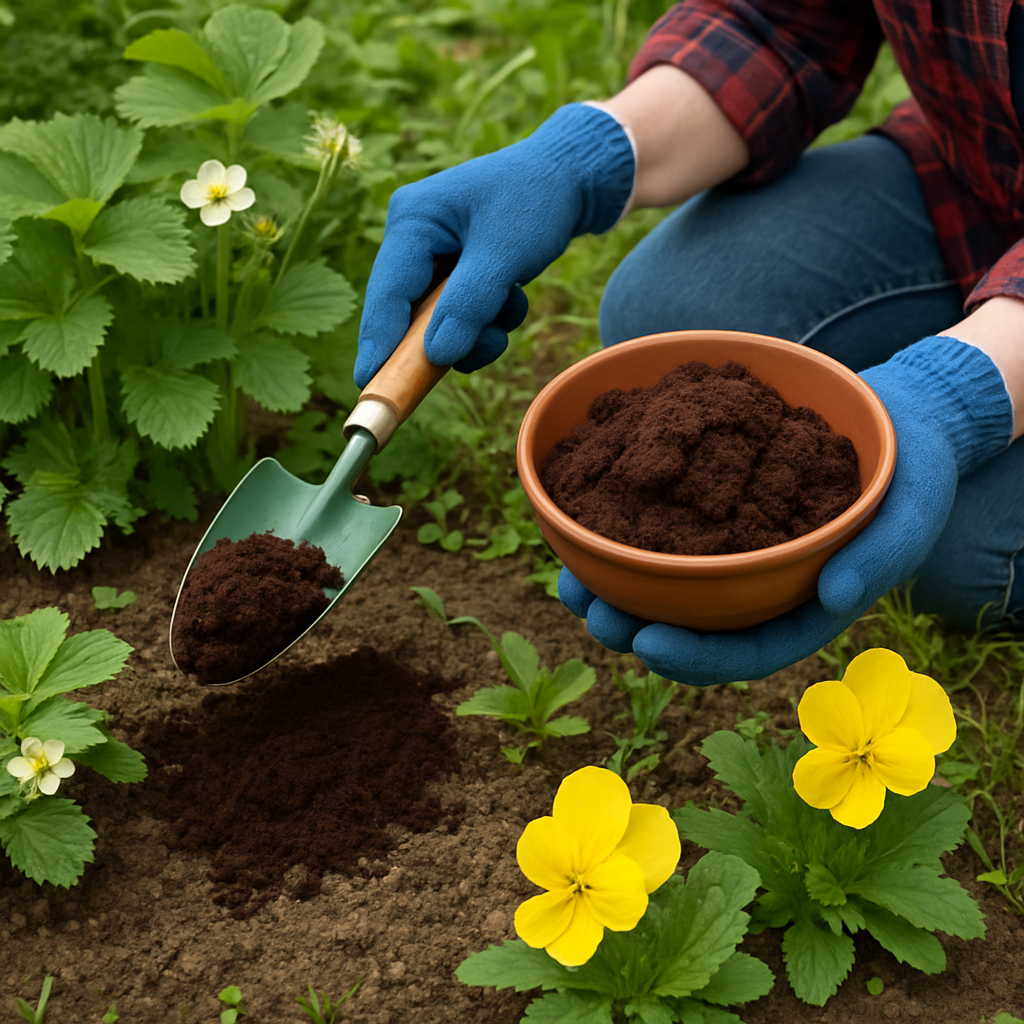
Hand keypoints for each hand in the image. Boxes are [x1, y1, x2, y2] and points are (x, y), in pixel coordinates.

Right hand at [354, 103, 634, 385]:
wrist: (569, 179)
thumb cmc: (536, 202)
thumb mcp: (504, 254)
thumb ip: (470, 304)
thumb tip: (438, 356)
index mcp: (412, 220)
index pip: (389, 292)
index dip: (379, 342)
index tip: (369, 384)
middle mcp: (413, 239)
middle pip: (409, 312)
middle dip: (446, 337)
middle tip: (467, 357)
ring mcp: (432, 258)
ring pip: (439, 323)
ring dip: (478, 331)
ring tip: (511, 306)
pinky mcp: (453, 273)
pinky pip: (459, 318)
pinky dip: (488, 321)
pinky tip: (511, 298)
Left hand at [558, 336, 1013, 684]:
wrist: (890, 421)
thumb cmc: (908, 474)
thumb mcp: (912, 510)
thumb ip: (882, 554)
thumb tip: (836, 596)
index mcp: (803, 610)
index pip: (748, 652)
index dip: (697, 660)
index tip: (648, 644)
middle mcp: (758, 592)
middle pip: (693, 630)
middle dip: (636, 631)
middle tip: (594, 614)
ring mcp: (732, 555)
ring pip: (666, 589)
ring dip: (614, 590)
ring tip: (570, 578)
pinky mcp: (713, 514)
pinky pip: (663, 534)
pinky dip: (624, 532)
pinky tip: (587, 519)